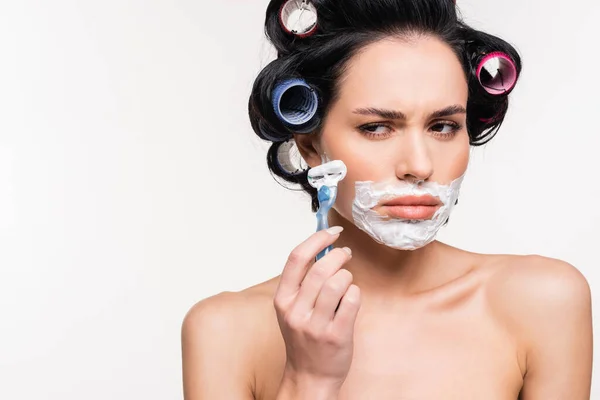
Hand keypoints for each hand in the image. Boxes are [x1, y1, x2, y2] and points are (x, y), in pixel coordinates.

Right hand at [273, 226, 360, 393]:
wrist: (309, 376)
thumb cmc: (304, 338)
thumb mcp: (293, 308)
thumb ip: (303, 281)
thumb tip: (323, 247)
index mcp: (283, 299)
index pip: (297, 258)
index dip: (317, 239)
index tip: (332, 231)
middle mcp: (295, 311)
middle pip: (320, 268)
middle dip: (338, 255)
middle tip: (345, 254)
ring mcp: (315, 325)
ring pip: (336, 283)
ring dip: (347, 275)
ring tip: (346, 280)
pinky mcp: (336, 335)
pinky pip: (352, 301)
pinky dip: (355, 293)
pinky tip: (352, 297)